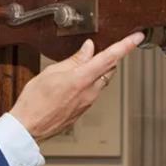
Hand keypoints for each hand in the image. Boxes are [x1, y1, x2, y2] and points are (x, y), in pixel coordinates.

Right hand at [9, 32, 143, 141]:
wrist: (29, 128)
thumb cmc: (34, 101)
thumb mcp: (51, 72)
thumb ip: (74, 60)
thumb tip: (88, 48)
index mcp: (82, 78)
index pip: (110, 58)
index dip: (126, 46)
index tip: (137, 37)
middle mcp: (90, 92)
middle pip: (109, 69)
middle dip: (107, 58)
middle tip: (94, 51)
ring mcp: (88, 103)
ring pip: (102, 81)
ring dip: (96, 71)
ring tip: (76, 68)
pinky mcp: (84, 110)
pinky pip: (93, 92)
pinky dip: (88, 83)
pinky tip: (72, 83)